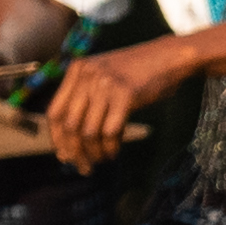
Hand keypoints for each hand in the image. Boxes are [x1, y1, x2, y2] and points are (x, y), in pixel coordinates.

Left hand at [40, 32, 181, 171]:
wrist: (171, 57)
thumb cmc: (139, 72)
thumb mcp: (104, 76)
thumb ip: (86, 97)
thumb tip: (70, 140)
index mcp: (77, 70)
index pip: (55, 112)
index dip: (57, 138)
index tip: (64, 155)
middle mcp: (87, 75)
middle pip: (70, 125)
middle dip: (74, 152)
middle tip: (83, 167)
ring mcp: (106, 84)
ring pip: (88, 131)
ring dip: (93, 153)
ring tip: (102, 160)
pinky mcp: (125, 95)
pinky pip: (110, 131)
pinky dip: (110, 148)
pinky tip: (114, 153)